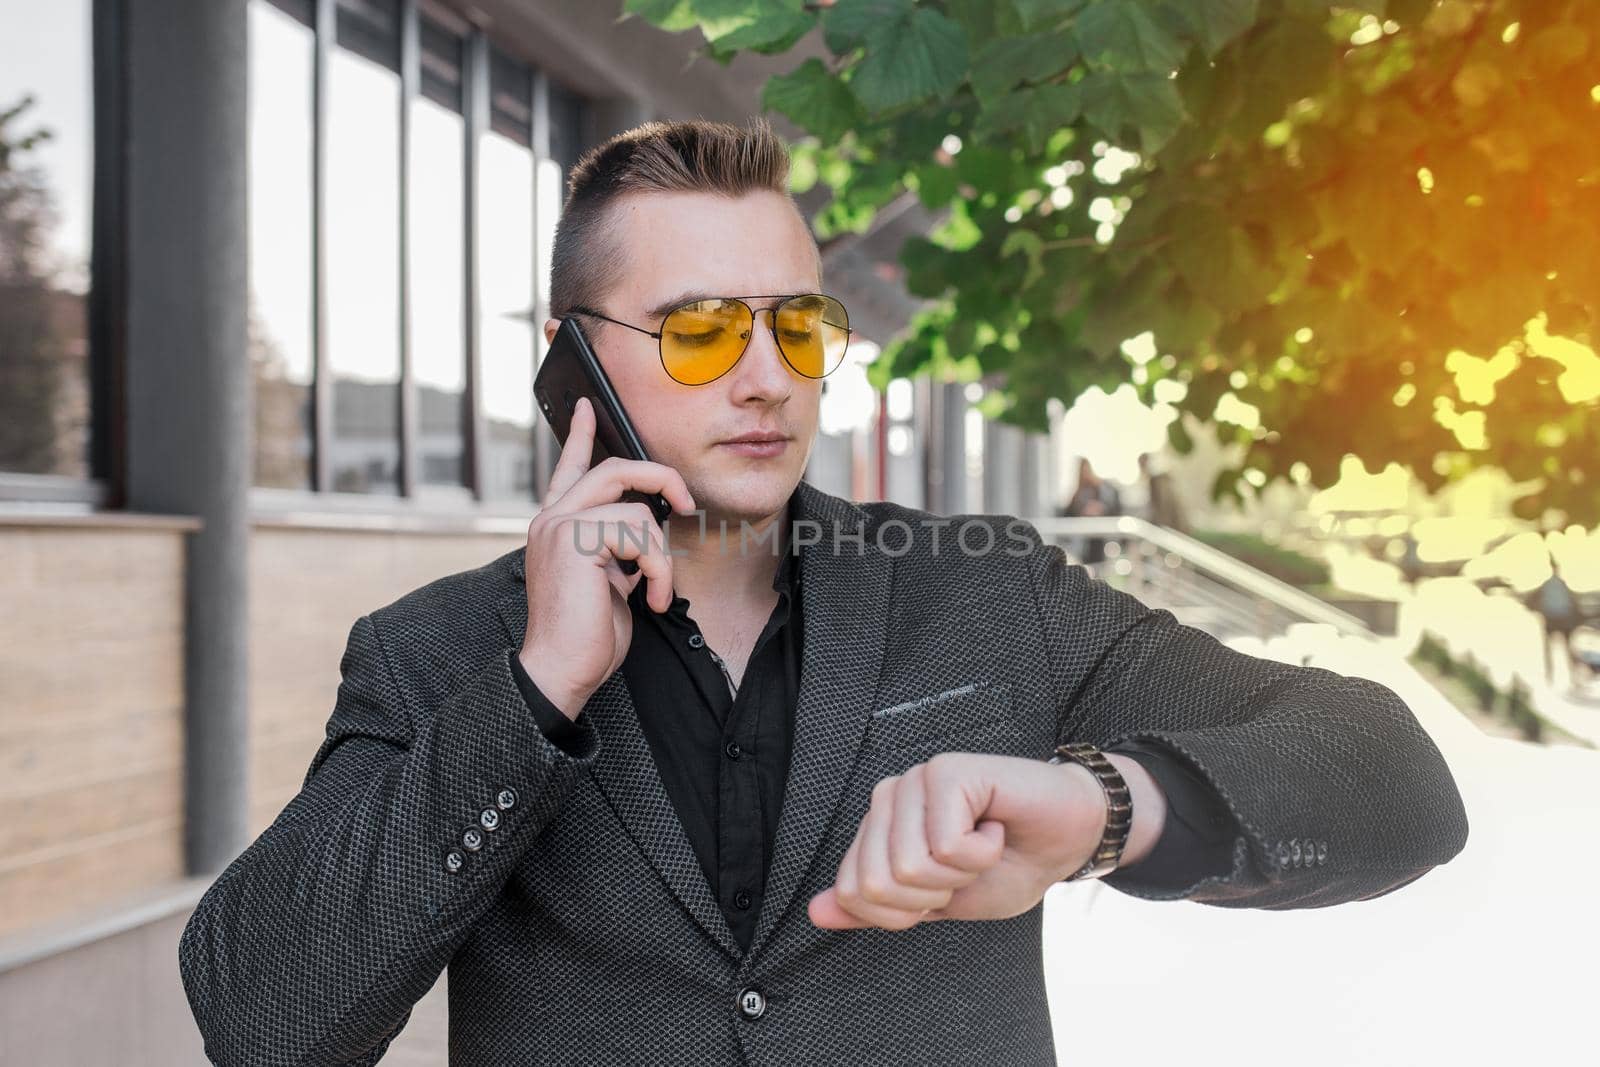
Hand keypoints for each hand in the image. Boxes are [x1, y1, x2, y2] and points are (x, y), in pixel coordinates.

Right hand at [519, 397, 695, 720]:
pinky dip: (657, 568)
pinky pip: (638, 532)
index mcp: (556, 527)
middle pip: (614, 469)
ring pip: (636, 507)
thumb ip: (617, 549)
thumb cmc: (586, 636)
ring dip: (660, 555)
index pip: (569, 469)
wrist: (561, 670)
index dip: (581, 435)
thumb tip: (646, 531)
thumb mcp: (608, 582)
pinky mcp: (574, 540)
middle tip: (684, 504)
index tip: (589, 407)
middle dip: (660, 478)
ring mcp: (559, 527)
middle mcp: (551, 520)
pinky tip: (648, 599)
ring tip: (654, 592)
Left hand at [807, 752, 1109, 929]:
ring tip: (982, 845)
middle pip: (877, 885)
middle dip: (933, 896)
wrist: (1069, 839)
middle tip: (967, 867)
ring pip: (909, 867)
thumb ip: (878, 907)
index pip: (852, 893)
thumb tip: (815, 913)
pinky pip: (947, 846)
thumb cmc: (1009, 866)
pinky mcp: (947, 771)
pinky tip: (996, 827)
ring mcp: (914, 780)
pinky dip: (982, 854)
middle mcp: (888, 797)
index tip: (946, 888)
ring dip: (960, 875)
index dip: (906, 912)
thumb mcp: (938, 904)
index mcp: (878, 828)